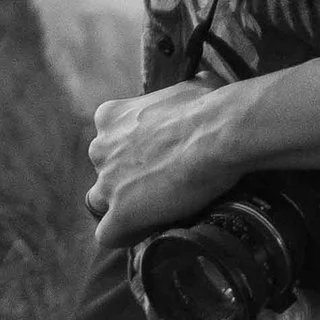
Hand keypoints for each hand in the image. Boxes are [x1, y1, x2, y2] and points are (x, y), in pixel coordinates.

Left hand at [86, 79, 249, 249]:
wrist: (219, 132)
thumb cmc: (210, 105)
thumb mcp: (191, 86)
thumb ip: (183, 94)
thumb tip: (206, 84)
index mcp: (110, 116)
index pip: (109, 142)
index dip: (132, 154)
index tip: (157, 159)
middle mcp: (101, 148)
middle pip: (105, 172)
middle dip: (126, 179)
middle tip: (161, 183)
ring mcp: (108, 182)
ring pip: (102, 203)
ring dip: (124, 208)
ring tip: (157, 209)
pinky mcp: (121, 213)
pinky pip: (109, 234)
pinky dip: (126, 235)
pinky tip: (149, 231)